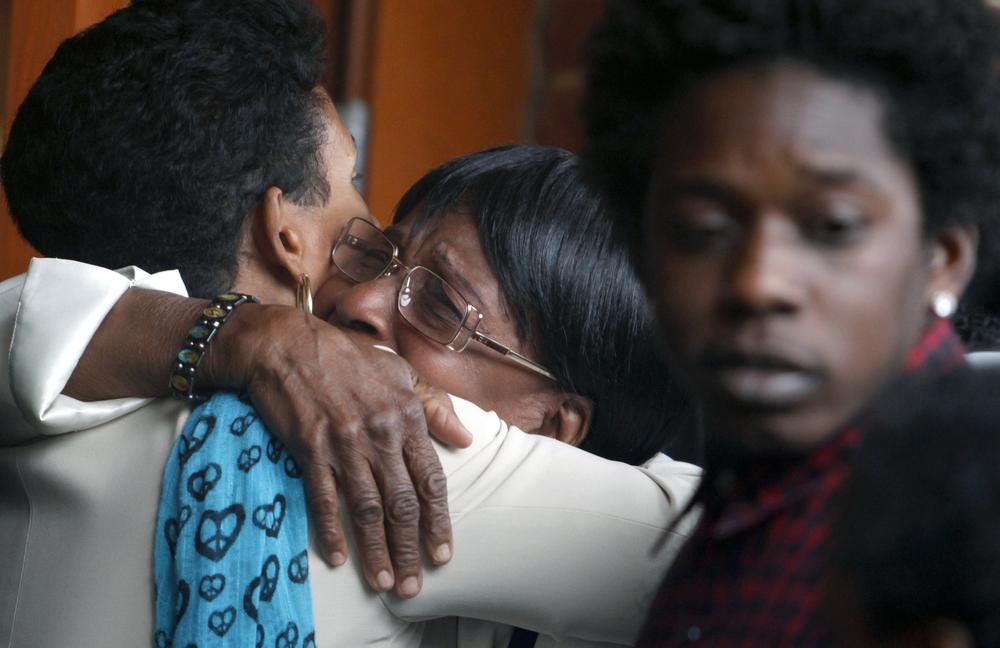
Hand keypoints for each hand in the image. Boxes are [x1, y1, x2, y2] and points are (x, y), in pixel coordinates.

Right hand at [211, 305, 471, 597]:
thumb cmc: (346, 357)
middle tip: (413, 584)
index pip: (430, 479)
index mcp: (405, 416)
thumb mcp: (399, 372)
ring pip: (366, 507)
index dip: (438, 520)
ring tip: (384, 581)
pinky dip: (330, 530)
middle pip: (400, 503)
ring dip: (375, 549)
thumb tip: (467, 436)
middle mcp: (379, 434)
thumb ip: (434, 406)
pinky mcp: (309, 448)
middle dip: (410, 547)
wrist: (287, 344)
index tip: (443, 554)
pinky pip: (323, 498)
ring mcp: (343, 443)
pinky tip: (338, 557)